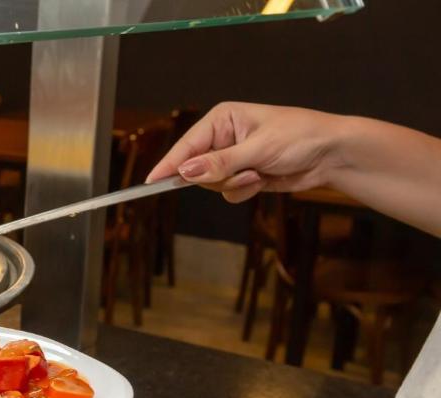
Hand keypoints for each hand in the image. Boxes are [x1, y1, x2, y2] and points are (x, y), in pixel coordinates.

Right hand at [146, 102, 345, 202]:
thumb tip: (185, 171)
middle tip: (245, 171)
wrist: (331, 154)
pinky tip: (263, 180)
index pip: (186, 145)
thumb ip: (219, 163)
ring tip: (259, 173)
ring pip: (211, 184)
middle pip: (196, 169)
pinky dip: (244, 191)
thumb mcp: (257, 149)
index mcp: (222, 119)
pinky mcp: (242, 175)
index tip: (152, 182)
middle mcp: (222, 137)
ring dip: (235, 184)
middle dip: (218, 177)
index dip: (169, 165)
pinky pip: (228, 193)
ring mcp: (231, 158)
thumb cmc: (300, 136)